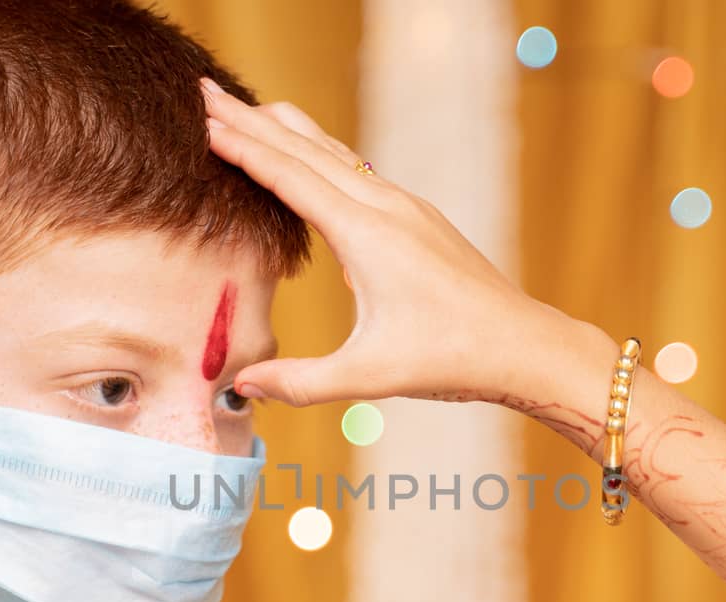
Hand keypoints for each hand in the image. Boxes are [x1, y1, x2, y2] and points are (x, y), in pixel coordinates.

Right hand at [201, 78, 600, 407]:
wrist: (522, 344)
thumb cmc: (451, 358)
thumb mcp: (370, 376)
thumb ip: (301, 382)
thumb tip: (242, 385)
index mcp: (367, 235)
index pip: (292, 177)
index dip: (244, 148)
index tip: (203, 122)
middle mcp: (386, 208)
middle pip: (307, 149)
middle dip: (253, 119)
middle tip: (205, 91)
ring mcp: (406, 208)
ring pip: (335, 153)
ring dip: (287, 129)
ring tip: (249, 107)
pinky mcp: (418, 219)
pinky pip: (358, 170)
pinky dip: (320, 153)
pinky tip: (311, 157)